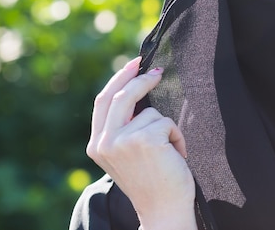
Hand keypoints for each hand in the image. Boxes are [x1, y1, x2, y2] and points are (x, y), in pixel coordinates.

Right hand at [86, 57, 196, 229]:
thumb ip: (123, 129)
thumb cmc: (151, 182)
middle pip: (121, 95)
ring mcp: (123, 140)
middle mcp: (104, 142)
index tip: (134, 65)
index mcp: (97, 145)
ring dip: (166, 128)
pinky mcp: (145, 139)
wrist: (163, 210)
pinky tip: (175, 156)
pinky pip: (167, 122)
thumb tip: (136, 90)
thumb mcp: (126, 154)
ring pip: (151, 112)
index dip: (118, 79)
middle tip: (157, 71)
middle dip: (141, 79)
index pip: (103, 102)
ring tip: (168, 152)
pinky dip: (177, 136)